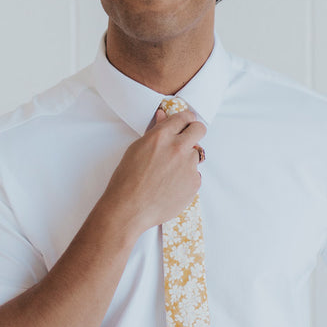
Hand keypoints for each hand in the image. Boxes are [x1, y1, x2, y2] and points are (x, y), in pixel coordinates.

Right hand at [102, 107, 206, 235]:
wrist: (129, 208)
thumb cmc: (127, 180)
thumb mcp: (137, 149)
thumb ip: (155, 132)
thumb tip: (163, 118)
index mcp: (162, 136)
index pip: (184, 117)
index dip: (185, 120)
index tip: (186, 123)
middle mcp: (178, 148)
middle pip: (199, 129)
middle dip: (194, 132)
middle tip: (186, 141)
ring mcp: (188, 166)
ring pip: (195, 155)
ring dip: (186, 161)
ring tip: (168, 174)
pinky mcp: (194, 183)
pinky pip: (195, 175)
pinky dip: (186, 179)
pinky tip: (170, 186)